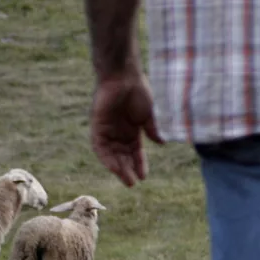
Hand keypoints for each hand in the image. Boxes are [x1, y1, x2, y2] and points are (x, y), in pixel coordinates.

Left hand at [90, 69, 163, 186]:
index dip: (139, 164)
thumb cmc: (138, 91)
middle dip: (128, 169)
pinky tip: (114, 167)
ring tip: (126, 179)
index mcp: (132, 129)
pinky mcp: (98, 126)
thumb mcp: (148, 114)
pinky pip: (100, 146)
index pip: (135, 151)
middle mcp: (119, 132)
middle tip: (133, 183)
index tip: (144, 176)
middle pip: (122, 155)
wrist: (124, 76)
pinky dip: (106, 157)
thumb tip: (161, 143)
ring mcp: (107, 129)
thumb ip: (152, 129)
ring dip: (118, 167)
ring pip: (111, 154)